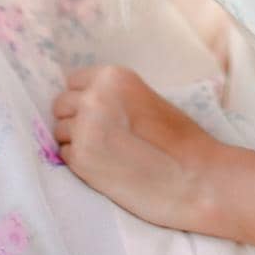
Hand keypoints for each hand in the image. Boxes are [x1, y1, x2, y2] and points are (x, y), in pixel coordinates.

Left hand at [51, 64, 223, 232]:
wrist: (194, 177)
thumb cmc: (179, 140)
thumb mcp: (145, 99)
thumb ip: (113, 97)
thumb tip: (84, 103)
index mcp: (113, 77)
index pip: (73, 82)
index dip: (83, 100)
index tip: (97, 115)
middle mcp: (94, 97)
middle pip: (60, 105)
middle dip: (74, 120)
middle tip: (100, 138)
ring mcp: (85, 127)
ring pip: (60, 131)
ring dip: (75, 142)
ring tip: (105, 154)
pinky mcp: (81, 159)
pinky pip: (64, 155)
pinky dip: (78, 162)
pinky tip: (104, 168)